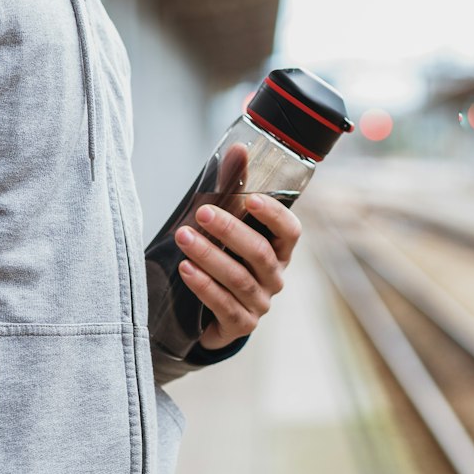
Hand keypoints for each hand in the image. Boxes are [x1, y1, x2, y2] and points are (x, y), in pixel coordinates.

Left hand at [174, 192, 300, 351]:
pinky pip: (224, 304)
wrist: (210, 313)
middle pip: (260, 254)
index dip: (274, 215)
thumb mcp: (228, 226)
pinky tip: (186, 269)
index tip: (252, 199)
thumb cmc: (223, 259)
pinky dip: (204, 285)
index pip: (289, 232)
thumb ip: (233, 190)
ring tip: (183, 237)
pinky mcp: (241, 324)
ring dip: (210, 255)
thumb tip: (238, 149)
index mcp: (278, 251)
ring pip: (239, 278)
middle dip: (230, 231)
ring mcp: (259, 303)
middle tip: (202, 212)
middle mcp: (274, 277)